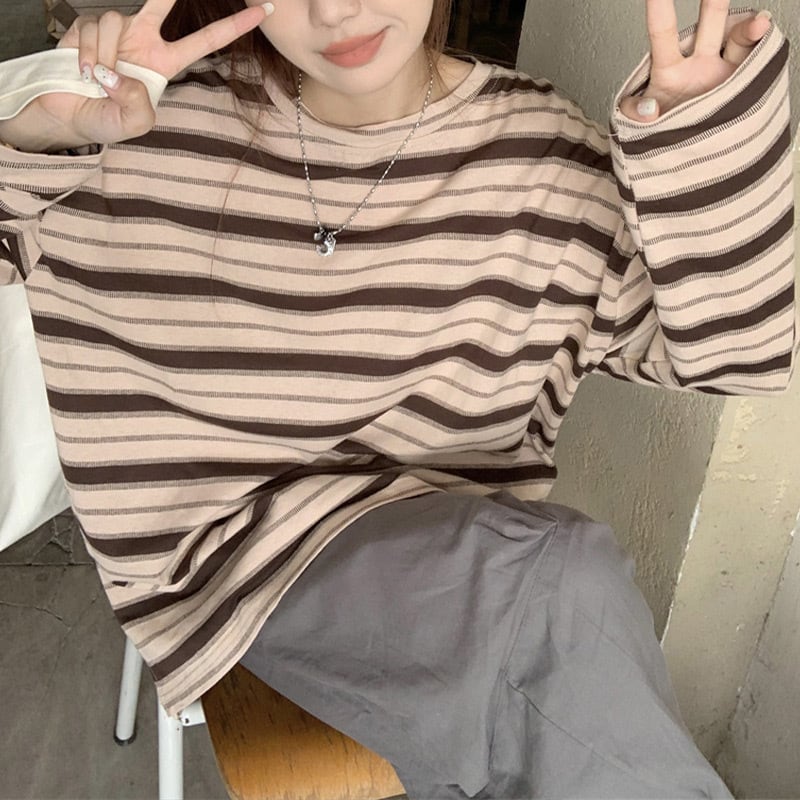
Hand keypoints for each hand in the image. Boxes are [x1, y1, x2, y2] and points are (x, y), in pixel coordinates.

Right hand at [2, 0, 267, 149]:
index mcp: (164, 62)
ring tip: (97, 81)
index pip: (205, 40)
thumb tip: (122, 75)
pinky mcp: (88, 25)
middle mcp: (143, 39)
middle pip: (161, 1)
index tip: (262, 9)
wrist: (68, 114)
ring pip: (117, 21)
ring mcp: (117, 30)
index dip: (233, 25)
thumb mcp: (134, 123)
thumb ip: (139, 104)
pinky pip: (93, 29)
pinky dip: (87, 55)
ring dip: (105, 56)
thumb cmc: (107, 119)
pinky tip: (83, 73)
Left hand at [619, 0, 771, 121]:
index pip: (662, 32)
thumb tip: (647, 112)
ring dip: (748, 28)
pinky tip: (765, 39)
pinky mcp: (742, 85)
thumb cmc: (666, 134)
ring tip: (758, 25)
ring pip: (738, 37)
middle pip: (710, 20)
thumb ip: (634, 115)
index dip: (659, 8)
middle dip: (714, 0)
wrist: (692, 157)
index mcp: (668, 69)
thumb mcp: (640, 127)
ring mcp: (723, 71)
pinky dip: (761, 48)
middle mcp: (698, 62)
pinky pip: (755, 61)